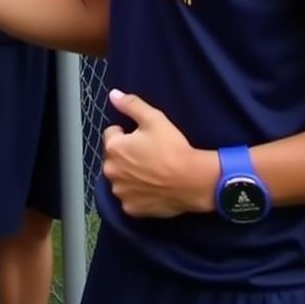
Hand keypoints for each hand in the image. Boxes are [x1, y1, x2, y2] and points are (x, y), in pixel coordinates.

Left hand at [102, 89, 216, 217]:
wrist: (194, 180)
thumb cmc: (173, 147)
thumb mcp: (154, 119)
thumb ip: (131, 105)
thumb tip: (113, 94)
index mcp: (113, 148)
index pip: (111, 134)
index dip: (127, 134)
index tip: (143, 138)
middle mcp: (111, 171)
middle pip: (114, 157)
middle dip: (125, 155)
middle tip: (148, 155)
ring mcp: (121, 192)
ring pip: (120, 178)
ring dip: (129, 175)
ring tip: (151, 172)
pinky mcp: (132, 209)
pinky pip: (130, 198)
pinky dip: (137, 193)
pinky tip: (152, 188)